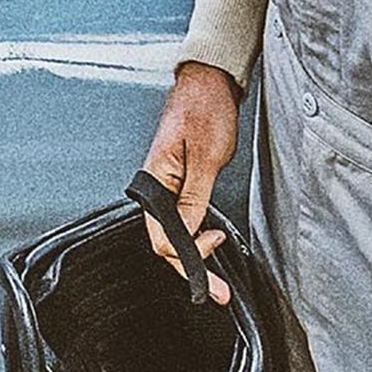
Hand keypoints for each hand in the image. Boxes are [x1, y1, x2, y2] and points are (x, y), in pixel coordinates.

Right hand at [141, 62, 242, 304]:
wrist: (209, 82)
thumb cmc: (205, 109)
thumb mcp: (207, 156)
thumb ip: (195, 197)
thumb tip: (191, 232)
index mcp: (155, 182)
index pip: (162, 239)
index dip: (187, 258)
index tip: (212, 270)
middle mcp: (155, 187)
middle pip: (165, 242)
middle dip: (189, 267)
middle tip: (216, 290)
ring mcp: (166, 185)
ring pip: (172, 232)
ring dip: (192, 254)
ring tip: (214, 276)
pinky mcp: (179, 182)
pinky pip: (180, 218)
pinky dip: (194, 235)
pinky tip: (206, 245)